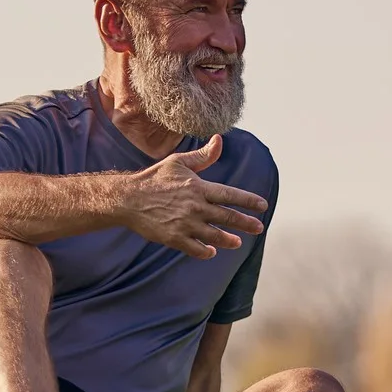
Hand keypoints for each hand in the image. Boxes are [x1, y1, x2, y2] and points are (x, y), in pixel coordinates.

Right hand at [124, 136, 267, 259]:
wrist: (128, 198)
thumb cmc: (154, 178)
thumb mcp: (179, 162)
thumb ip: (202, 156)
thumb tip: (219, 140)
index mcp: (198, 187)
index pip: (230, 194)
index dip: (248, 200)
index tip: (263, 205)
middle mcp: (195, 207)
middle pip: (227, 217)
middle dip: (246, 223)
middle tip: (260, 227)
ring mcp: (185, 224)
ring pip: (214, 236)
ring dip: (229, 240)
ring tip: (238, 242)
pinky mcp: (174, 238)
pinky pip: (195, 249)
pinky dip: (206, 251)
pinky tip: (212, 251)